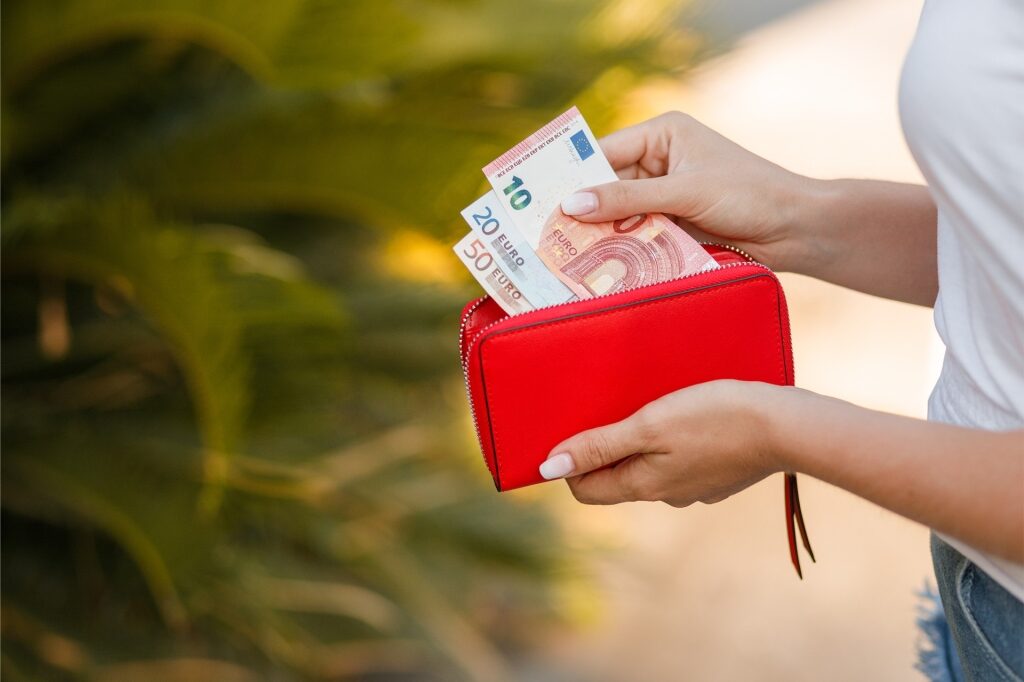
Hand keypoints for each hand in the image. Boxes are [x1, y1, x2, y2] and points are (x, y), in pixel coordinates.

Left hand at [539, 380, 790, 506]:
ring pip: (650, 465)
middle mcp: (666, 495)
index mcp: (643, 486)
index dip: (570, 463)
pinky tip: (684, 412)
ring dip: (639, 440)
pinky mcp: (718, 472)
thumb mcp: (649, 426)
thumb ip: (599, 446)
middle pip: (616, 476)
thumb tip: (548, 468)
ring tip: (646, 403)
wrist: (786, 425)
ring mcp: (695, 487)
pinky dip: (672, 439)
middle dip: (604, 447)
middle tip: (606, 407)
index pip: (586, 490)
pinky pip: (681, 458)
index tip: (571, 428)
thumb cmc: (714, 418)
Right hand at [560, 112, 815, 271]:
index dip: (572, 175)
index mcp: (662, 134)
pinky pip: (636, 235)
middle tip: (543, 233)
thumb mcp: (684, 192)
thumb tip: (572, 205)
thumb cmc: (748, 195)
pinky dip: (621, 249)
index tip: (538, 199)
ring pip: (619, 214)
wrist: (796, 230)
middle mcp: (660, 160)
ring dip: (600, 234)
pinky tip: (597, 265)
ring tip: (562, 254)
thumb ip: (627, 198)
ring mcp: (665, 195)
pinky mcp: (673, 225)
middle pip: (607, 185)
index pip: (604, 152)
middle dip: (582, 209)